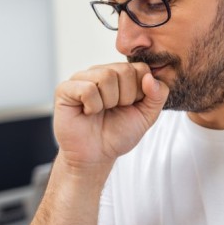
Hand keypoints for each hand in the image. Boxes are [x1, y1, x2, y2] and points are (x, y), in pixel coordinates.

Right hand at [53, 62, 168, 171]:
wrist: (96, 156)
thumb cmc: (119, 134)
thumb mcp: (147, 115)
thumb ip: (158, 95)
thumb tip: (150, 77)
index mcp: (120, 74)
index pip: (141, 68)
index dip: (140, 93)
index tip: (130, 106)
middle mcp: (101, 71)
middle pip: (124, 70)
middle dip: (125, 98)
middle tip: (114, 110)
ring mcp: (82, 78)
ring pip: (106, 76)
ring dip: (108, 102)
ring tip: (101, 111)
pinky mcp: (65, 89)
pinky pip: (88, 88)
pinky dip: (92, 106)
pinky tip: (88, 112)